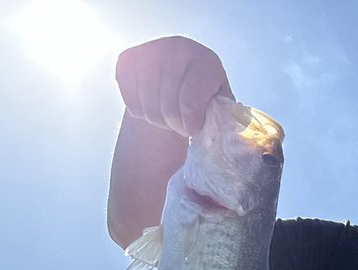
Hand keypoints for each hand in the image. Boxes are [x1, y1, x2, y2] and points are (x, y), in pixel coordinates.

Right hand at [116, 35, 233, 135]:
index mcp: (204, 60)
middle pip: (167, 107)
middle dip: (175, 125)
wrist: (177, 71)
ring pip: (148, 108)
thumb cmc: (204, 92)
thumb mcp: (220, 100)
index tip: (194, 129)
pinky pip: (131, 102)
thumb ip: (225, 114)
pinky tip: (152, 106)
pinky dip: (140, 113)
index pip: (189, 103)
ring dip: (158, 122)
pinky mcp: (127, 60)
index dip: (190, 125)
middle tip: (181, 127)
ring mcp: (149, 51)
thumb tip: (229, 132)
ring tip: (168, 118)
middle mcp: (176, 48)